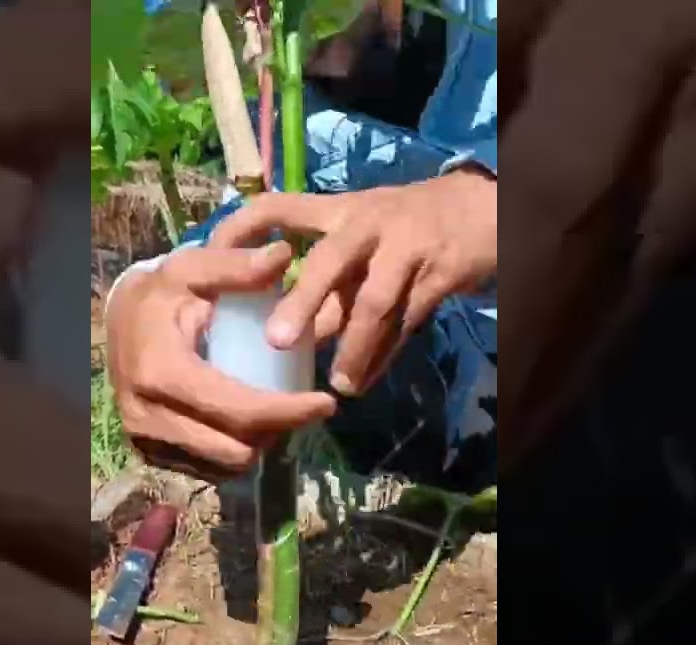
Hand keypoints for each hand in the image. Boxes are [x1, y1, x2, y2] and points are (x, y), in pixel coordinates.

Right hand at [106, 242, 336, 480]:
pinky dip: (233, 451)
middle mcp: (149, 416)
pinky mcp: (149, 452)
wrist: (116, 320)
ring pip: (223, 465)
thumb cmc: (161, 293)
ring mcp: (147, 440)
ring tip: (277, 412)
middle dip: (277, 431)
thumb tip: (283, 255)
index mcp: (163, 373)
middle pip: (234, 448)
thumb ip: (236, 266)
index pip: (237, 410)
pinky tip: (248, 424)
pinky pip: (205, 469)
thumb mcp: (193, 269)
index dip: (287, 412)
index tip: (326, 404)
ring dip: (257, 444)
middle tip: (304, 407)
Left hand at [210, 167, 496, 395]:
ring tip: (338, 385)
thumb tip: (287, 339)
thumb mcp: (364, 238)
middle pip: (330, 259)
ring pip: (372, 302)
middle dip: (302, 302)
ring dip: (352, 347)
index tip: (211, 264)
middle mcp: (367, 223)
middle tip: (276, 342)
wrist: (484, 207)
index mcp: (338, 211)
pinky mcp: (439, 273)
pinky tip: (366, 381)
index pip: (277, 207)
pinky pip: (407, 322)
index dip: (239, 232)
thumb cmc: (407, 228)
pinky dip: (385, 356)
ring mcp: (406, 247)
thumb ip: (330, 281)